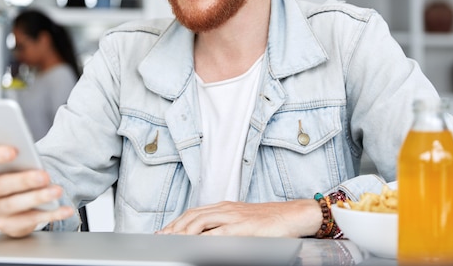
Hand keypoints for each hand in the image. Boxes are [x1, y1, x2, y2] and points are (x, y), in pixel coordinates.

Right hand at [0, 145, 73, 237]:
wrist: (10, 208)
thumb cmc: (13, 177)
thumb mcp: (12, 167)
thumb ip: (18, 160)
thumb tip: (33, 156)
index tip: (14, 150)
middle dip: (23, 180)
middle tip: (44, 176)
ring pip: (14, 205)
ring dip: (38, 197)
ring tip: (57, 191)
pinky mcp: (10, 226)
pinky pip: (32, 220)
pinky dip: (52, 214)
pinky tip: (66, 210)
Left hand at [157, 200, 320, 236]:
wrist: (291, 215)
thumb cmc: (269, 222)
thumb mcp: (242, 223)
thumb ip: (224, 229)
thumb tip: (206, 240)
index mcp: (224, 207)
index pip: (193, 212)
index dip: (177, 222)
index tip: (165, 232)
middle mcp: (225, 209)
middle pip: (192, 215)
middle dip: (174, 227)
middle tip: (161, 239)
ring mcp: (232, 217)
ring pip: (199, 221)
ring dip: (183, 232)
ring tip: (171, 242)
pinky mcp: (241, 227)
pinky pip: (217, 233)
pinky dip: (203, 239)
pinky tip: (193, 245)